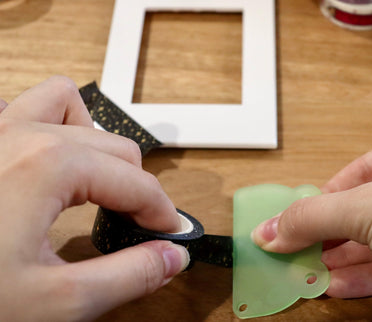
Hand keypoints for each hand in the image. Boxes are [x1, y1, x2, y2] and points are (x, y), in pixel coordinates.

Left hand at [0, 76, 188, 320]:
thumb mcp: (56, 304)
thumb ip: (129, 276)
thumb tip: (171, 257)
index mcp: (48, 166)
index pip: (137, 182)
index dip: (163, 214)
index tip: (169, 237)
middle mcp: (20, 135)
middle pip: (116, 145)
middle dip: (136, 186)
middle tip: (136, 225)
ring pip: (68, 106)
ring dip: (94, 142)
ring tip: (94, 184)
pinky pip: (23, 109)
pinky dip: (50, 128)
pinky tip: (48, 168)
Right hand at [252, 116, 371, 317]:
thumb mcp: (371, 207)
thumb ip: (316, 217)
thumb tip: (270, 230)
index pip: (365, 168)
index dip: (327, 194)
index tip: (298, 216)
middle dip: (332, 233)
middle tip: (298, 248)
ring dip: (345, 259)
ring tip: (310, 271)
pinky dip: (368, 277)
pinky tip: (337, 286)